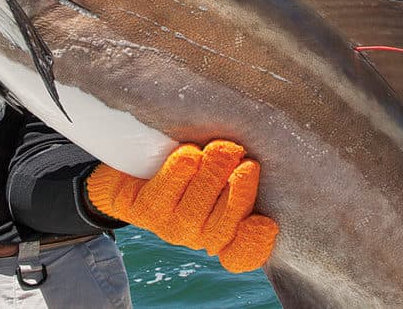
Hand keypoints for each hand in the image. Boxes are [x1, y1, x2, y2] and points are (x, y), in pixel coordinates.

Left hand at [86, 140, 278, 272]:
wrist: (137, 167)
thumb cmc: (195, 165)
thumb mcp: (225, 170)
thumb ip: (243, 171)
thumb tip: (255, 164)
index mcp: (226, 231)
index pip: (243, 253)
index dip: (255, 244)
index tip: (265, 222)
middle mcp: (199, 236)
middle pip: (224, 227)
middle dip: (238, 191)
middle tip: (244, 159)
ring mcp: (171, 227)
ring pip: (195, 209)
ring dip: (211, 174)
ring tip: (220, 149)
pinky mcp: (146, 210)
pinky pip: (166, 191)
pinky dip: (181, 168)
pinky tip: (188, 154)